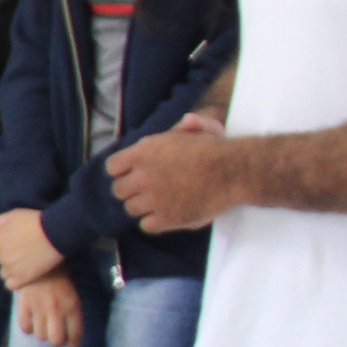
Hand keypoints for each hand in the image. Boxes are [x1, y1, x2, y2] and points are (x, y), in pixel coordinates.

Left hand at [0, 206, 65, 289]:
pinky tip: (26, 275)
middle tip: (27, 252)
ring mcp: (11, 268)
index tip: (21, 241)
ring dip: (13, 269)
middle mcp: (1, 256)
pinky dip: (16, 281)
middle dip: (11, 257)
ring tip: (28, 263)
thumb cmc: (36, 221)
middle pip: (2, 260)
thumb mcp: (13, 215)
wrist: (56, 233)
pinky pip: (11, 285)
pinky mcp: (23, 278)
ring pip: (5, 273)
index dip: (9, 244)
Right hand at [17, 272, 84, 346]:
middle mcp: (56, 310)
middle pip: (56, 340)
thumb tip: (69, 327)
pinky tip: (30, 324)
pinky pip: (25, 326)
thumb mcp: (72, 292)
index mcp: (72, 306)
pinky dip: (28, 329)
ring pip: (40, 335)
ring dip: (42, 334)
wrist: (38, 257)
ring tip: (43, 328)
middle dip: (57, 342)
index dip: (73, 345)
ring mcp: (39, 308)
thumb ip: (71, 309)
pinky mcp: (24, 305)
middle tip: (56, 338)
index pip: (75, 334)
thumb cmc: (59, 273)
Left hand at [111, 114, 235, 234]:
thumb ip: (183, 127)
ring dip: (142, 206)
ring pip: (131, 209)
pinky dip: (155, 222)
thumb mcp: (197, 128)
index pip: (112, 167)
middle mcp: (143, 177)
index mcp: (143, 153)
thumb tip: (187, 121)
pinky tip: (167, 214)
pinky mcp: (167, 219)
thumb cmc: (216, 147)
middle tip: (146, 188)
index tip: (132, 172)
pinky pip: (146, 225)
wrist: (234, 171)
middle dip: (130, 189)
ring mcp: (153, 200)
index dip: (122, 170)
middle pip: (119, 190)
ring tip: (159, 201)